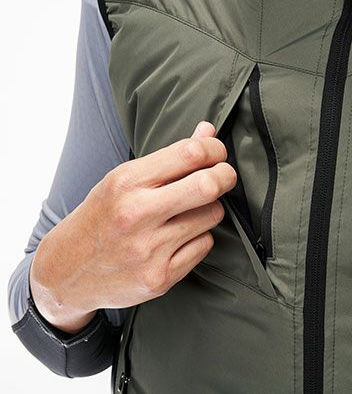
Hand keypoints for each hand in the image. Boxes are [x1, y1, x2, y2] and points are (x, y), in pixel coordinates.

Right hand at [29, 121, 235, 332]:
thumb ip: (169, 157)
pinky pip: (204, 245)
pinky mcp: (160, 278)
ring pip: (212, 216)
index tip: (217, 153)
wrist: (67, 272)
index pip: (189, 153)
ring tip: (190, 210)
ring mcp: (149, 250)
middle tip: (224, 176)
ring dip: (209, 209)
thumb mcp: (123, 179)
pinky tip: (180, 236)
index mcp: (127, 182)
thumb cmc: (100, 217)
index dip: (214, 149)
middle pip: (208, 185)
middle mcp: (137, 215)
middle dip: (226, 175)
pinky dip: (200, 237)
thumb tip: (208, 131)